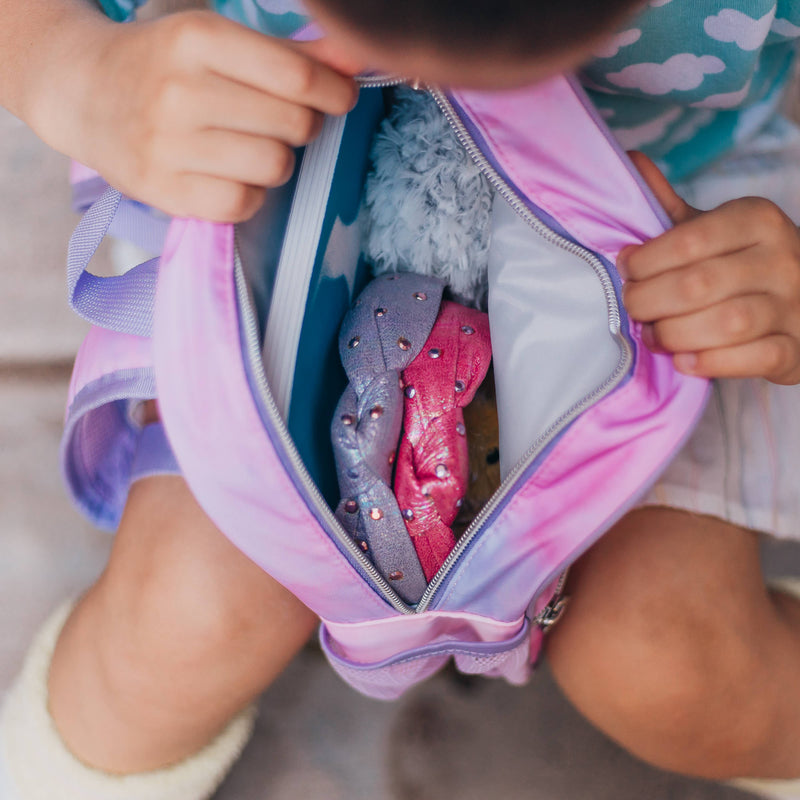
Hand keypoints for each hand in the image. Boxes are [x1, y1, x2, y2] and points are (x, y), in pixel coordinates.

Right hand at [32, 11, 361, 221]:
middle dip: (301, 125)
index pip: (296, 76)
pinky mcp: (163, 192)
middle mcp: (180, 92)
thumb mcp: (214, 39)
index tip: (339, 97)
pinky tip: (229, 175)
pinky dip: (249, 194)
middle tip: (279, 121)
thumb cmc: (163, 63)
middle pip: (293, 125)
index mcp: (196, 39)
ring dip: (276, 160)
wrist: (84, 92)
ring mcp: (168, 146)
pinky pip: (244, 204)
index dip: (334, 91)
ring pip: (275, 167)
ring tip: (248, 146)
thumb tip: (353, 60)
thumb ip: (286, 53)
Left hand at [619, 151, 799, 384]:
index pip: (689, 240)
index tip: (625, 270)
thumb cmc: (741, 265)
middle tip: (631, 307)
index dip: (645, 261)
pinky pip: (752, 359)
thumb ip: (669, 208)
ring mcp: (794, 305)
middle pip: (698, 285)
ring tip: (653, 335)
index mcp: (758, 220)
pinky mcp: (796, 348)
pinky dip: (710, 362)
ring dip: (674, 334)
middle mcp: (782, 258)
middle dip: (649, 301)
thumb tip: (630, 162)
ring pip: (726, 324)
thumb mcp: (711, 230)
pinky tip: (684, 359)